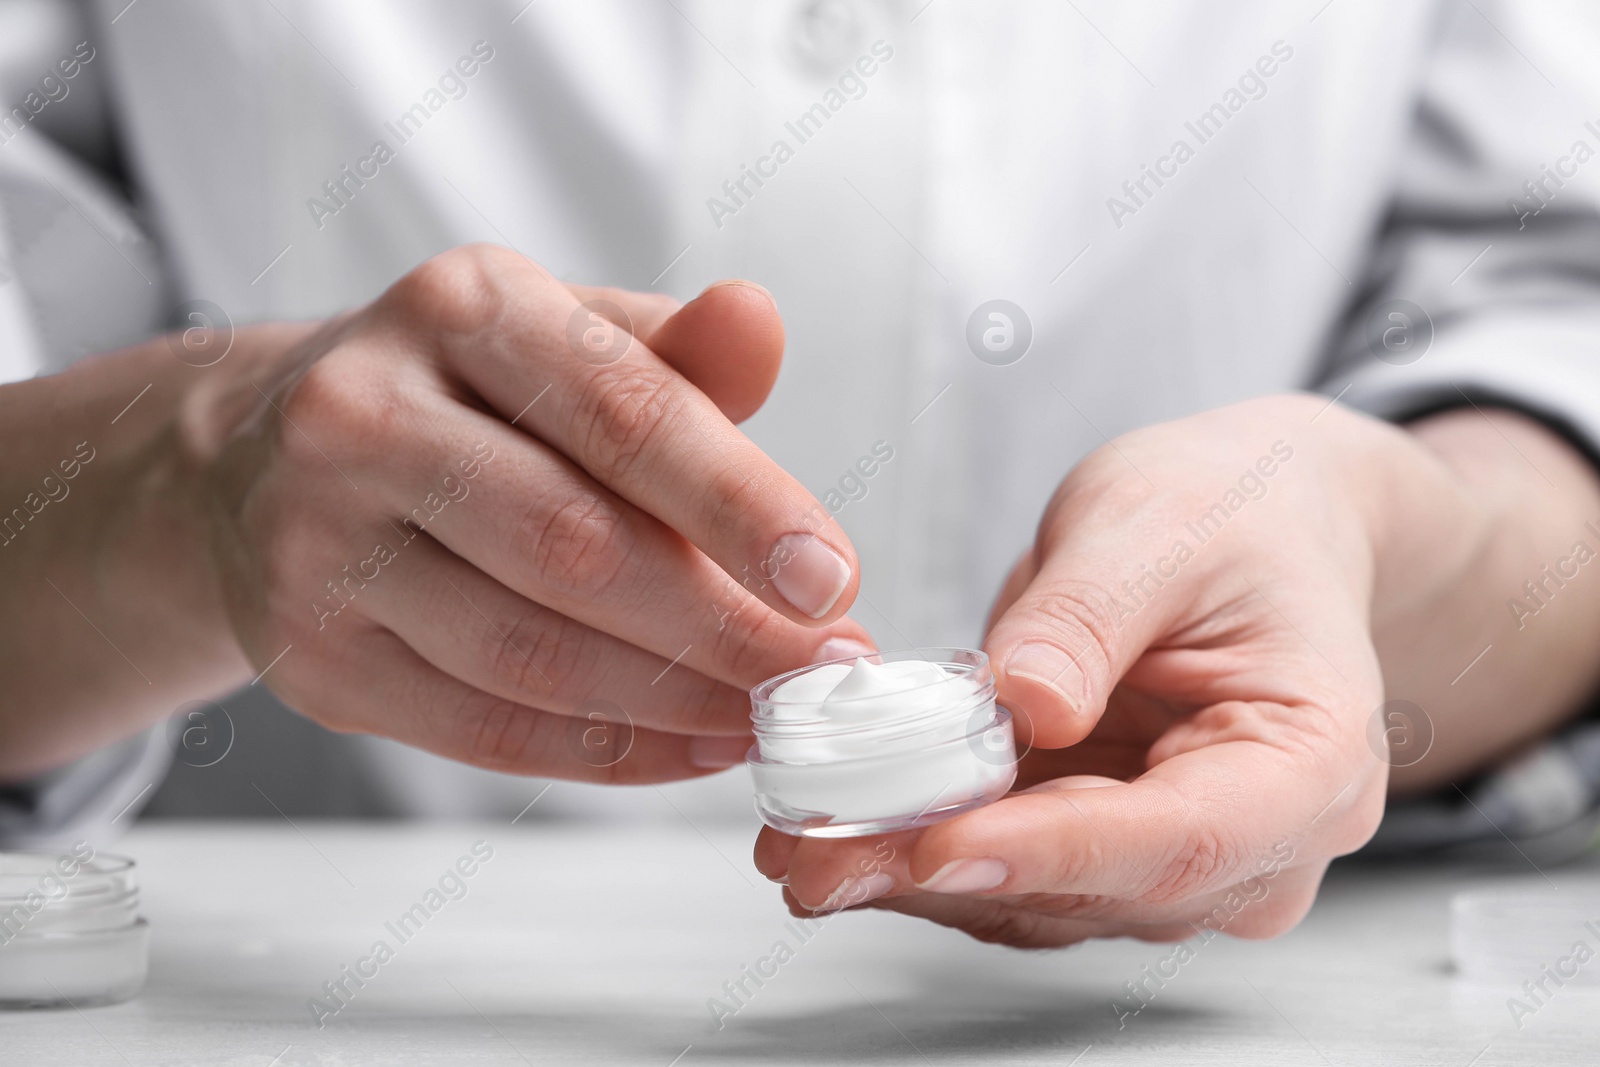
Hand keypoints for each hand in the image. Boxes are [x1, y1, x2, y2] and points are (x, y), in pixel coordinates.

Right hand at [194, 246, 870, 782]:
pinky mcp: (308, 656)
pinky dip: (606, 753)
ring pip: (528, 654)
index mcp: (455, 307)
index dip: (738, 506)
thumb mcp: (564, 338)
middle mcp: (362, 416)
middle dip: (721, 625)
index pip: (619, 412)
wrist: (264, 455)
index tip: (833, 580)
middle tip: (821, 668)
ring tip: (768, 712)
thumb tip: (762, 324)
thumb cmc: (465, 395)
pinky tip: (690, 745)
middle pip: (573, 546)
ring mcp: (317, 544)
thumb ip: (672, 354)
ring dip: (674, 701)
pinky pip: (481, 730)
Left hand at [758, 394, 1599, 945]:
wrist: (1255, 525)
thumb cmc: (1233, 514)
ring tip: (801, 843)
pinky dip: (924, 854)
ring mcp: (1179, 857)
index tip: (940, 845)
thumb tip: (1025, 705)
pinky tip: (842, 830)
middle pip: (1095, 889)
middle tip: (817, 854)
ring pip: (1041, 898)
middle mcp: (1257, 842)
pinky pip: (1014, 869)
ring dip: (915, 876)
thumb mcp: (1155, 524)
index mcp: (1307, 762)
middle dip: (945, 873)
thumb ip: (1090, 616)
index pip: (1179, 838)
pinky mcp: (1106, 846)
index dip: (1052, 851)